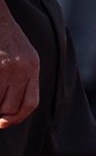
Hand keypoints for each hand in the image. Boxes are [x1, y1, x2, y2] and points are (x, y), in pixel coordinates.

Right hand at [0, 0, 40, 129]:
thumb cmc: (4, 34)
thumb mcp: (22, 53)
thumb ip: (23, 75)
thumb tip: (8, 106)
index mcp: (33, 67)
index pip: (30, 103)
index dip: (17, 117)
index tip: (4, 122)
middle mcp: (23, 68)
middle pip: (11, 106)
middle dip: (0, 112)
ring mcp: (6, 66)